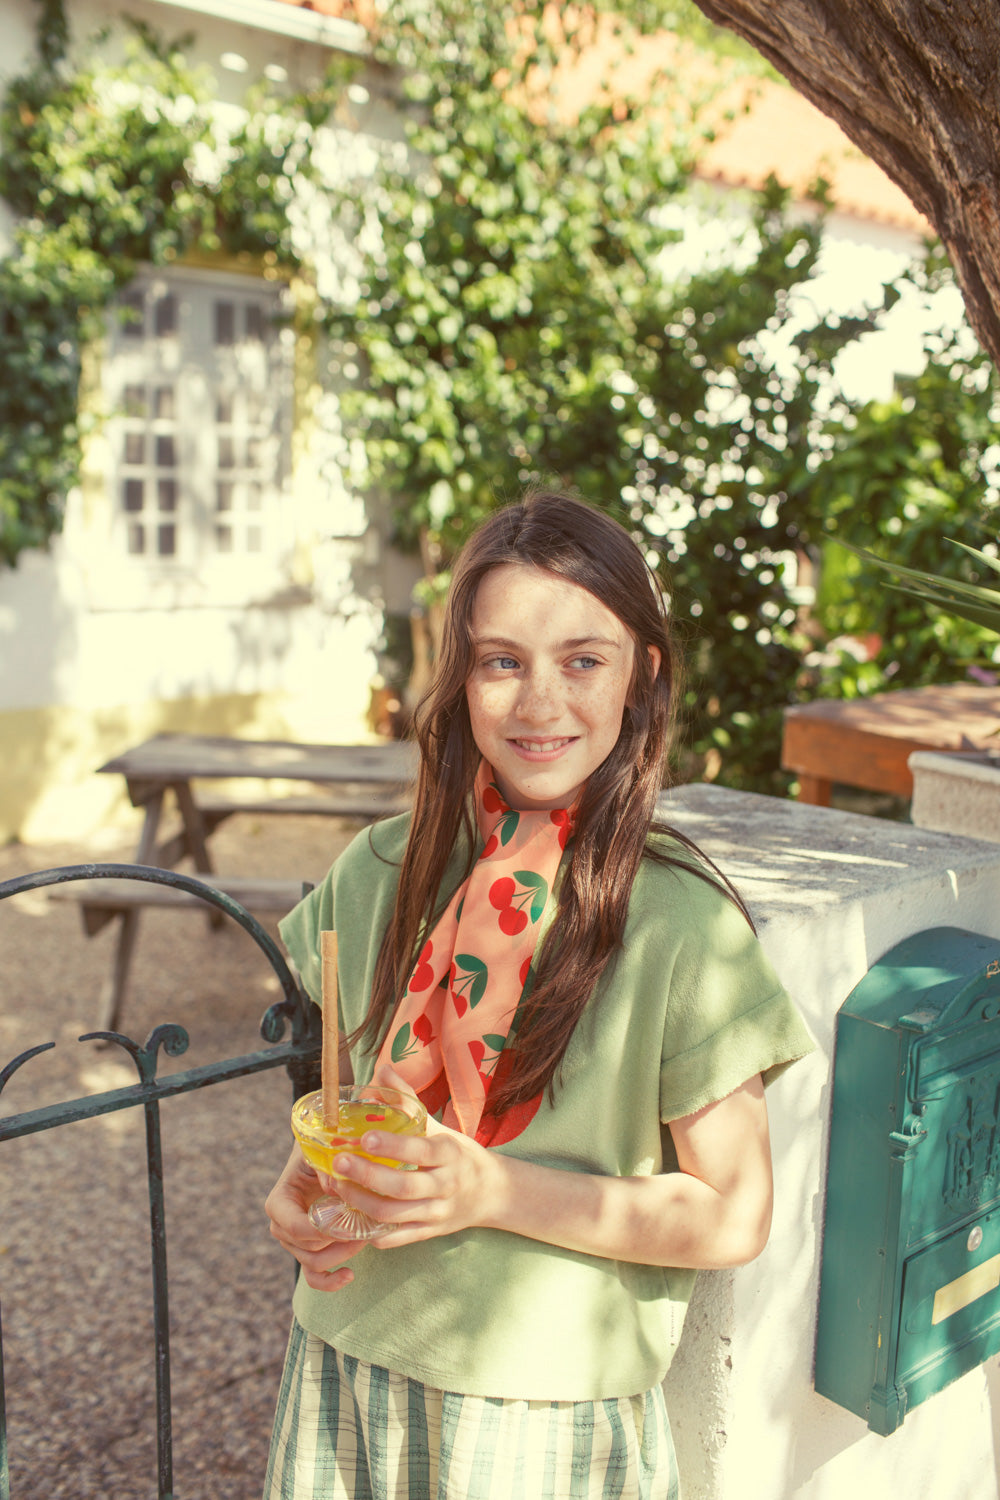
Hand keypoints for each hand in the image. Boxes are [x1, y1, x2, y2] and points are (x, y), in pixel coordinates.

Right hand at [264, 1143, 368, 1289]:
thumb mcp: (322, 1152)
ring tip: (364, 1238)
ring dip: (341, 1256)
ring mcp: (294, 1242)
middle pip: (307, 1248)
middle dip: (339, 1242)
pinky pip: (314, 1277)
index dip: (324, 1231)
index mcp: (279, 1202)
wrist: (327, 1156)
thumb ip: (326, 1167)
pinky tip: (349, 1275)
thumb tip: (334, 1187)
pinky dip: (330, 1282)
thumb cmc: (324, 1152)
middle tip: (366, 1227)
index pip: (296, 1227)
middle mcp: (281, 1225)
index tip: (351, 1222)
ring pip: (314, 1264)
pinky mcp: (308, 1251)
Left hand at [328, 1064, 502, 1247]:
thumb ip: (408, 1100)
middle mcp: (445, 1185)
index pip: (419, 1150)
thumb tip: (383, 1070)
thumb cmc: (459, 1154)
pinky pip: (397, 1238)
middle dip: (367, 1176)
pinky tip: (351, 1216)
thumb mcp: (439, 1126)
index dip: (392, 1146)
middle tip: (338, 1162)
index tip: (364, 1138)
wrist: (492, 1193)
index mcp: (448, 1153)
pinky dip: (372, 1232)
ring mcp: (437, 1213)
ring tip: (337, 1187)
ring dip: (361, 1203)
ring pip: (395, 1215)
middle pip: (402, 1187)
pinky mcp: (430, 1233)